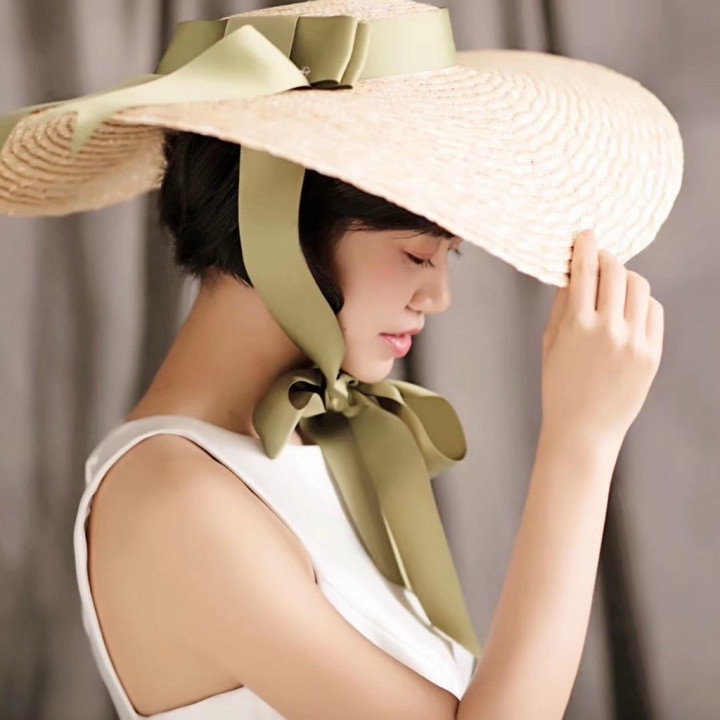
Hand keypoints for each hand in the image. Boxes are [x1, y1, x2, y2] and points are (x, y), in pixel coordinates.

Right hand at [541, 229, 663, 447]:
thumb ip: (563, 305)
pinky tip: (628, 310)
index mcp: (577, 325)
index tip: (585, 234)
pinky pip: (653, 311)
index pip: (585, 270)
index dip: (585, 246)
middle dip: (606, 258)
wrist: (583, 430)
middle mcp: (609, 329)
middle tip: (599, 258)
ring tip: (614, 286)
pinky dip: (641, 303)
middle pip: (616, 271)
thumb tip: (572, 273)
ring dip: (625, 278)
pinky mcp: (652, 354)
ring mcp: (635, 342)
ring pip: (639, 286)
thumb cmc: (559, 387)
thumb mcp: (551, 343)